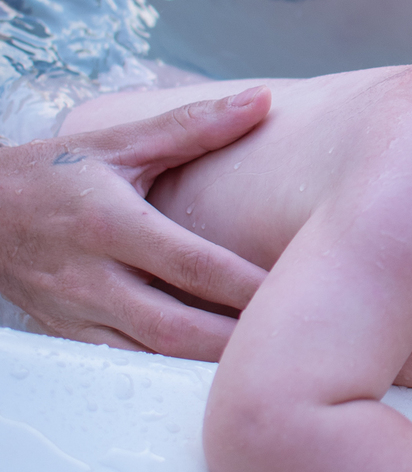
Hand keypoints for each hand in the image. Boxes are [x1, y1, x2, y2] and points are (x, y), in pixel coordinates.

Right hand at [0, 88, 270, 357]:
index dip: (246, 285)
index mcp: (111, 225)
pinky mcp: (69, 339)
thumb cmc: (54, 173)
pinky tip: (209, 367)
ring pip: (152, 358)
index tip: (296, 289)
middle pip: (176, 328)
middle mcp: (93, 277)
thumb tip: (261, 101)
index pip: (192, 265)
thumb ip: (194, 125)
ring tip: (261, 359)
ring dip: (206, 364)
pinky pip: (127, 366)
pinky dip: (170, 369)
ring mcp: (78, 316)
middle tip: (290, 338)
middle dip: (234, 341)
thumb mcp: (121, 142)